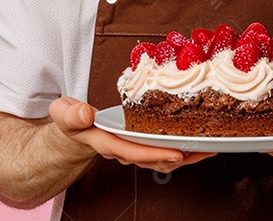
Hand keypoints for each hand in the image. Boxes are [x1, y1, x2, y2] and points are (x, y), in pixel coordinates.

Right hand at [48, 97, 215, 171]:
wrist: (73, 130)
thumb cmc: (70, 119)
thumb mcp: (64, 113)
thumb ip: (72, 114)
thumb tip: (86, 114)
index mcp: (105, 143)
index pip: (132, 152)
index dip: (155, 153)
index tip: (176, 152)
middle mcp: (122, 150)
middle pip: (153, 159)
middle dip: (180, 157)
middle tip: (204, 150)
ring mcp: (131, 150)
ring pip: (161, 158)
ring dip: (185, 156)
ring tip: (208, 148)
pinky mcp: (138, 145)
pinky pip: (161, 150)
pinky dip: (179, 148)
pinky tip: (194, 141)